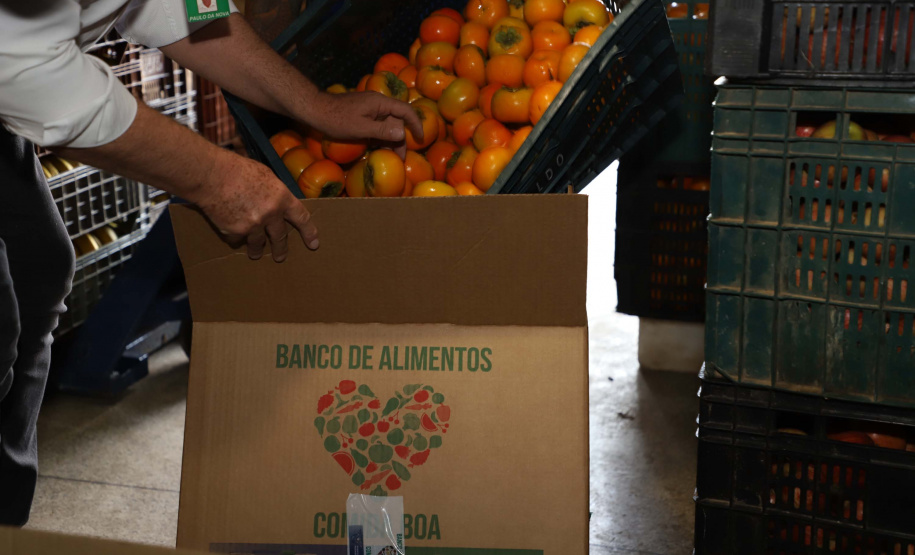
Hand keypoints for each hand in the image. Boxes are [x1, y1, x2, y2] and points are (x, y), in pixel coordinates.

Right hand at [194, 154, 318, 260]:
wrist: (212, 176)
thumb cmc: (236, 169)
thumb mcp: (264, 175)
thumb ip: (274, 191)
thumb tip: (277, 201)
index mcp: (281, 197)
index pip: (301, 218)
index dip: (309, 232)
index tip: (314, 244)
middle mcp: (271, 214)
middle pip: (280, 237)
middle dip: (281, 249)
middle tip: (281, 257)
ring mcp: (254, 225)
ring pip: (258, 244)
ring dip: (257, 250)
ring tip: (256, 255)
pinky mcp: (236, 232)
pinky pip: (238, 239)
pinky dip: (235, 237)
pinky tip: (230, 232)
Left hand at [305, 91, 423, 157]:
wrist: (315, 111)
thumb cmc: (337, 119)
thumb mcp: (360, 128)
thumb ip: (382, 131)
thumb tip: (402, 134)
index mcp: (380, 103)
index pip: (405, 110)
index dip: (415, 124)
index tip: (420, 138)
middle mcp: (378, 104)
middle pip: (396, 120)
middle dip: (400, 139)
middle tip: (399, 158)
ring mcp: (370, 109)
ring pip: (387, 125)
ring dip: (389, 140)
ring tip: (390, 157)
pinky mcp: (362, 115)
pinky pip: (377, 126)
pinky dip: (379, 138)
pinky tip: (377, 150)